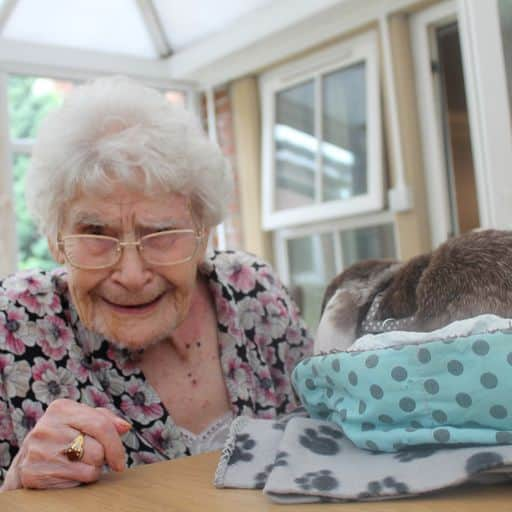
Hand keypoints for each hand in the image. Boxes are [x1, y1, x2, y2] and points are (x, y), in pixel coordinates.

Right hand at [0, 399, 130, 490]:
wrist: (26, 460)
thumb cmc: (64, 435)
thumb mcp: (82, 420)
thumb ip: (105, 420)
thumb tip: (125, 427)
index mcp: (61, 408)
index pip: (101, 426)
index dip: (116, 446)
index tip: (120, 461)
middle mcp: (47, 427)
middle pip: (98, 450)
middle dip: (100, 458)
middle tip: (89, 457)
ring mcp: (38, 450)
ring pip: (90, 468)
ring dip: (91, 470)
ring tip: (77, 464)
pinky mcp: (32, 474)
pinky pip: (75, 484)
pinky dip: (78, 482)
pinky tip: (66, 474)